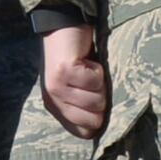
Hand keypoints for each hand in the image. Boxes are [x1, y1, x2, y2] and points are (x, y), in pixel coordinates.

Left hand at [39, 22, 110, 141]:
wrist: (61, 26)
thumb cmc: (76, 60)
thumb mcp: (76, 89)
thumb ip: (85, 107)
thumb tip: (106, 126)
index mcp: (56, 109)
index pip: (85, 133)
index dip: (99, 119)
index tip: (97, 98)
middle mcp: (54, 100)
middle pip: (95, 119)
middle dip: (102, 100)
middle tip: (92, 81)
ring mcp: (57, 86)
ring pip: (97, 100)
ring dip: (101, 83)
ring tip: (89, 70)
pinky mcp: (65, 71)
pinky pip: (95, 81)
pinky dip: (98, 70)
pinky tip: (87, 61)